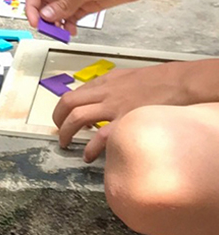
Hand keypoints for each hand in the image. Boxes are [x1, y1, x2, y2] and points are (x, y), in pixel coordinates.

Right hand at [25, 0, 151, 34]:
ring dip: (56, 23)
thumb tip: (46, 15)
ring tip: (61, 34)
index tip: (35, 22)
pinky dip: (68, 25)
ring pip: (57, 12)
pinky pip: (71, 17)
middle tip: (49, 31)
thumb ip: (65, 3)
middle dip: (44, 18)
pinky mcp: (86, 5)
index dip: (32, 7)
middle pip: (45, 3)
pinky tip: (71, 31)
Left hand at [52, 60, 212, 160]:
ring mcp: (114, 107)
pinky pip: (102, 136)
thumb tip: (97, 99)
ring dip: (67, 133)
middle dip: (58, 119)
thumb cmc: (155, 81)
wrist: (177, 83)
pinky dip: (91, 148)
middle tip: (58, 133)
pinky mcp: (127, 122)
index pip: (73, 94)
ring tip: (66, 145)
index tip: (61, 119)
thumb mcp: (125, 77)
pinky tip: (88, 156)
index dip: (62, 108)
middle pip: (69, 103)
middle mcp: (104, 93)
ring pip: (79, 118)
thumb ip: (109, 88)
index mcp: (104, 83)